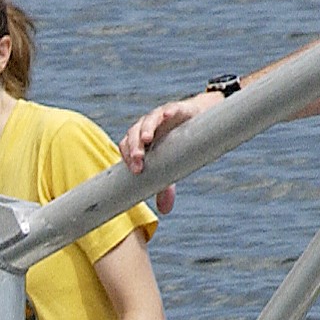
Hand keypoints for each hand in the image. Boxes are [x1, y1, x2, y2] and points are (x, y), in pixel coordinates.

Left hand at [119, 90, 223, 213]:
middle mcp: (145, 127)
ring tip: (147, 140)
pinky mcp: (174, 109)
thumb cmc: (176, 144)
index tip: (135, 171)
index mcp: (140, 140)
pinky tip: (166, 117)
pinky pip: (166, 110)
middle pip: (133, 134)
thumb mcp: (171, 166)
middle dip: (134, 148)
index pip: (126, 147)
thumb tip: (164, 211)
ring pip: (146, 122)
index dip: (127, 157)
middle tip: (138, 161)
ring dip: (145, 130)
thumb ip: (165, 186)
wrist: (193, 119)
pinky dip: (165, 113)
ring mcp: (158, 117)